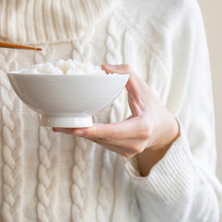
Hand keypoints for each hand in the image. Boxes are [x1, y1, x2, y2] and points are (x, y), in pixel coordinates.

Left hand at [53, 64, 178, 175]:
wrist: (164, 131)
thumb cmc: (153, 107)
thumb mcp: (144, 88)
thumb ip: (126, 74)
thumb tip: (104, 67)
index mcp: (141, 128)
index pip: (113, 131)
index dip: (93, 130)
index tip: (75, 128)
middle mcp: (135, 143)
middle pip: (101, 138)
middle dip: (78, 132)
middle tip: (57, 125)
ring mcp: (129, 152)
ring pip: (99, 141)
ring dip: (81, 134)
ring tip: (61, 126)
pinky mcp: (123, 155)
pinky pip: (102, 144)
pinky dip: (90, 135)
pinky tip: (76, 129)